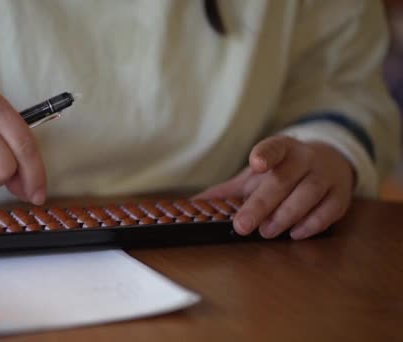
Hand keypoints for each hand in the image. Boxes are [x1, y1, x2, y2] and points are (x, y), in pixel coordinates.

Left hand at [196, 136, 354, 239]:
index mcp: (281, 149)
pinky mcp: (340, 195)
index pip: (273, 148)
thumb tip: (192, 206)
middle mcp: (305, 158)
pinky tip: (295, 233)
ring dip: (285, 215)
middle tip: (242, 226)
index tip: (255, 164)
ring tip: (267, 232)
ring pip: (307, 194)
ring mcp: (325, 175)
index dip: (265, 155)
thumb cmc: (282, 172)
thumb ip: (227, 191)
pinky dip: (312, 224)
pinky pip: (329, 210)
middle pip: (283, 180)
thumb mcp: (255, 176)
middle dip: (261, 204)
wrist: (327, 163)